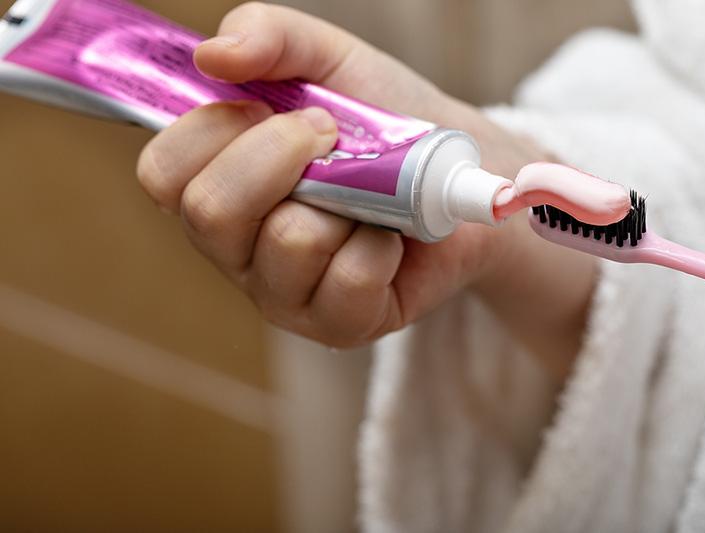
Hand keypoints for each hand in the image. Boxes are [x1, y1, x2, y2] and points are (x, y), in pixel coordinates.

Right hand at [137, 3, 596, 381]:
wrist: (460, 171)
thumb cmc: (385, 121)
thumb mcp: (330, 61)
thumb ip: (270, 37)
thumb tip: (213, 55)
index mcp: (218, 185)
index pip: (163, 174)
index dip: (213, 131)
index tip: (274, 108)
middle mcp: (237, 248)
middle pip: (212, 212)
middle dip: (282, 156)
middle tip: (333, 137)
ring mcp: (284, 294)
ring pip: (289, 242)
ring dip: (345, 199)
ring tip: (369, 194)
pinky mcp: (338, 326)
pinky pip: (348, 281)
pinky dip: (383, 244)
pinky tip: (391, 238)